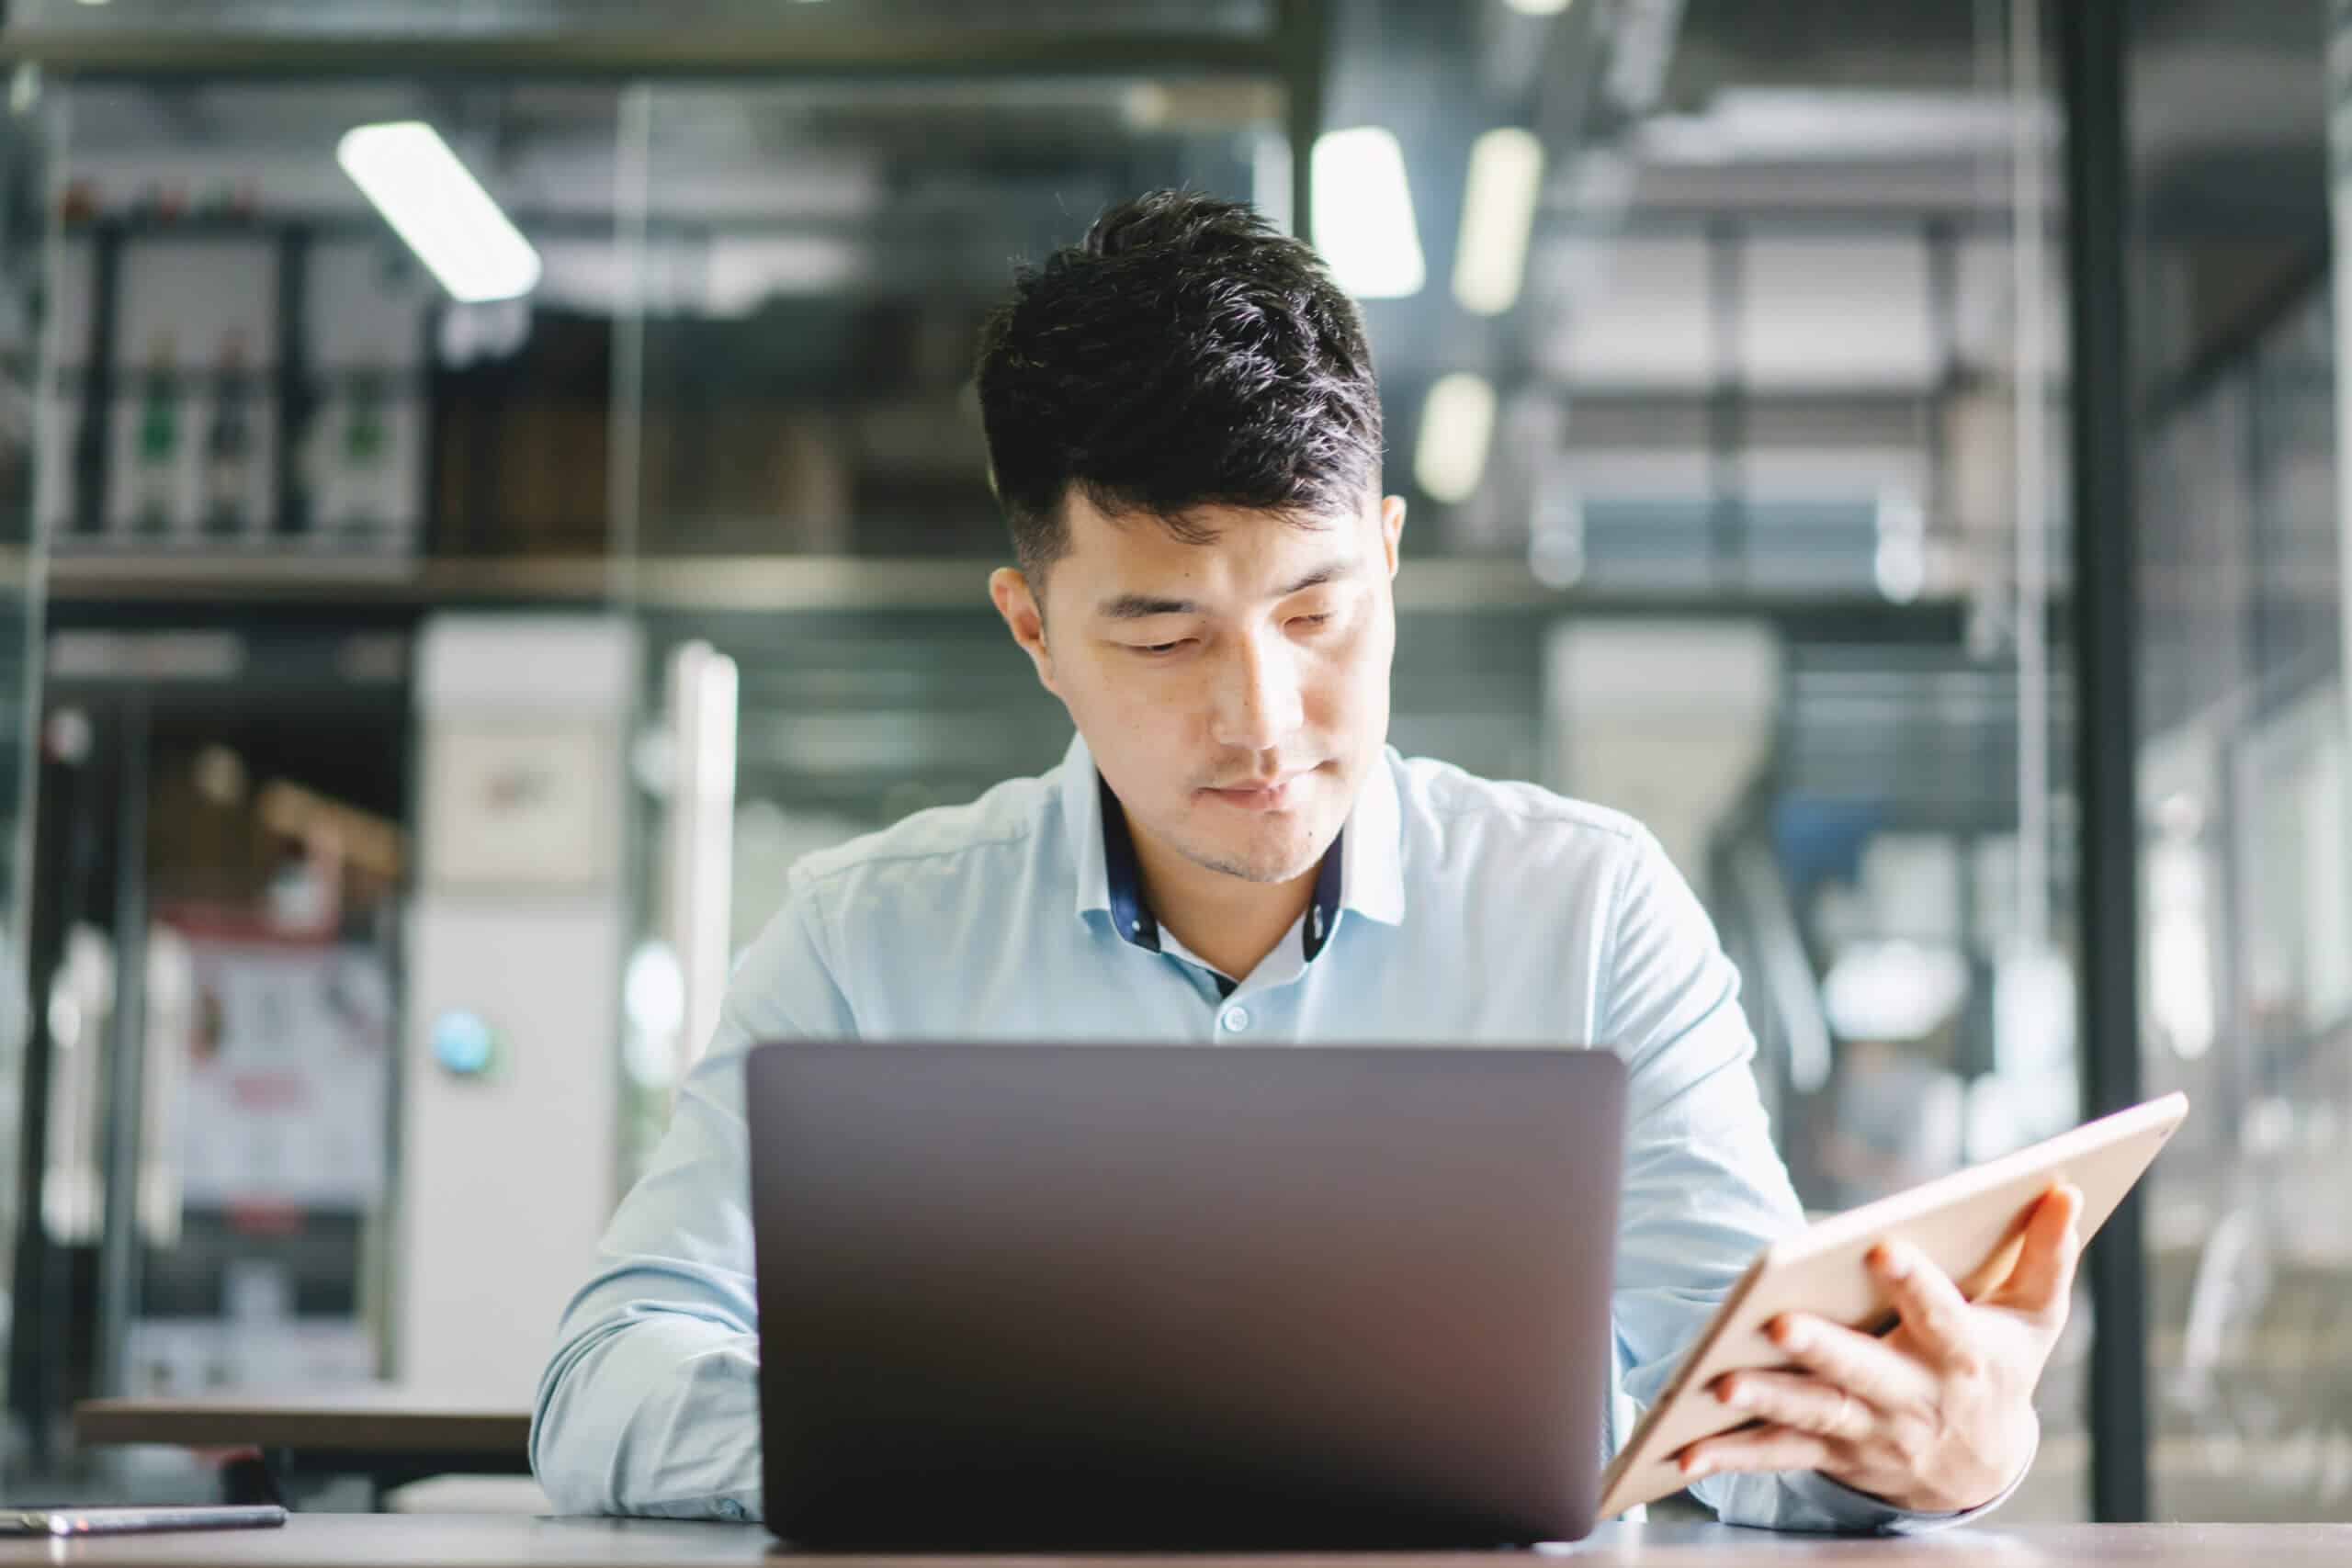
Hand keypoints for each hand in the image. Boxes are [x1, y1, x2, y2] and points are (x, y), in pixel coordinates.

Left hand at [1673, 1182, 2084, 1513]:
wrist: (1982, 1465)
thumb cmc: (2001, 1366)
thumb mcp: (2036, 1317)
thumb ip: (2048, 1255)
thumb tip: (2063, 1188)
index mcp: (1965, 1356)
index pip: (1942, 1316)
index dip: (1915, 1285)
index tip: (1883, 1247)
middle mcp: (1915, 1399)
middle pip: (1865, 1373)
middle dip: (1824, 1351)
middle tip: (1780, 1324)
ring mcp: (1870, 1431)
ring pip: (1814, 1415)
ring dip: (1767, 1401)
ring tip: (1721, 1384)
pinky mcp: (1832, 1453)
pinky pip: (1779, 1455)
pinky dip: (1731, 1456)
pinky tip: (1684, 1451)